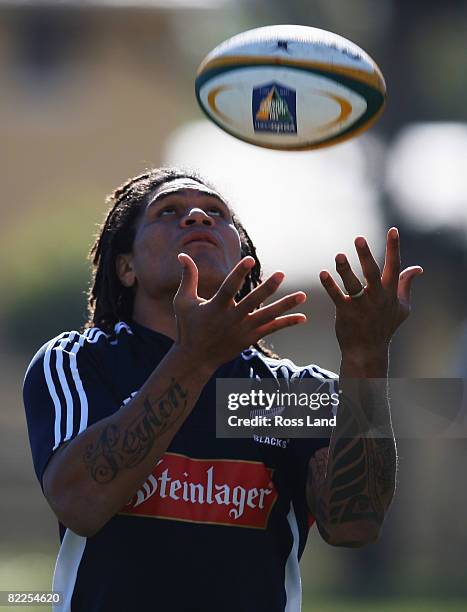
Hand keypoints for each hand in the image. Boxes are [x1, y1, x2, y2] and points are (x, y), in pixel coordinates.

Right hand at [173, 253, 306, 371]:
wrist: (195, 359)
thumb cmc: (188, 327)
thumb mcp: (183, 301)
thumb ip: (188, 277)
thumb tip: (182, 254)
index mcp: (215, 307)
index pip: (229, 288)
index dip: (239, 273)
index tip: (250, 260)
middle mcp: (231, 319)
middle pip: (252, 301)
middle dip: (267, 288)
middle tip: (281, 274)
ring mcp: (243, 330)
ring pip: (267, 316)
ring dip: (286, 306)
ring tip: (302, 295)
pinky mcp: (250, 338)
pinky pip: (271, 329)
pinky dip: (287, 323)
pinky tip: (302, 318)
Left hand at [319, 227, 422, 366]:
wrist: (368, 350)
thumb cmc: (385, 326)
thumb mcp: (402, 307)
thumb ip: (406, 285)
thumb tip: (417, 268)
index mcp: (390, 293)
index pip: (394, 266)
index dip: (394, 247)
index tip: (393, 230)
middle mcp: (377, 297)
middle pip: (372, 273)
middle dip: (366, 255)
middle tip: (359, 238)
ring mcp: (361, 306)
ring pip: (353, 285)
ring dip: (345, 270)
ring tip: (339, 256)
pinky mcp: (345, 313)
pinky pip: (337, 297)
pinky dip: (330, 285)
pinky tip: (323, 273)